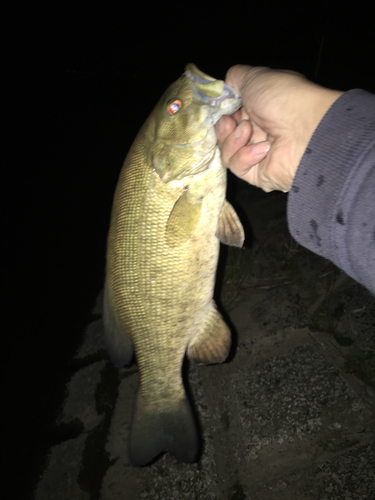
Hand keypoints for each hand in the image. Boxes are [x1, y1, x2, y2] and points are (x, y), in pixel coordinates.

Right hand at [215, 65, 342, 191]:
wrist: (305, 130)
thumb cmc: (282, 99)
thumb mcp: (254, 77)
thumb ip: (234, 78)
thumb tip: (222, 90)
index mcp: (259, 109)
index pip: (229, 115)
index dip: (222, 112)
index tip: (221, 109)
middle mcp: (258, 132)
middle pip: (224, 135)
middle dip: (224, 127)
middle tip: (231, 122)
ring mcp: (258, 155)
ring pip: (226, 152)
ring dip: (234, 140)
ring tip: (248, 131)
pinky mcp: (258, 175)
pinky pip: (238, 167)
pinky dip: (245, 156)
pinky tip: (263, 148)